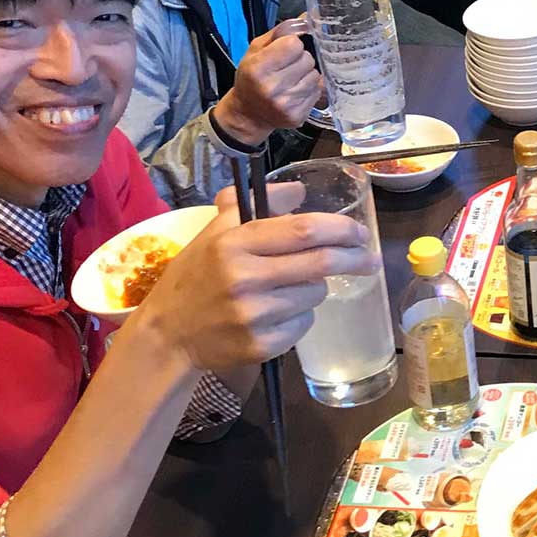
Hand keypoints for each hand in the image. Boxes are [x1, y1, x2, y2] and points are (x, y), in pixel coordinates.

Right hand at [128, 184, 377, 373]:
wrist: (168, 334)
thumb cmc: (196, 276)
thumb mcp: (214, 232)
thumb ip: (256, 204)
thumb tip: (300, 190)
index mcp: (234, 243)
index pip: (303, 229)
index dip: (340, 228)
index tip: (360, 232)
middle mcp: (245, 278)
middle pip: (321, 263)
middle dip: (354, 258)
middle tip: (369, 259)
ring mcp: (254, 315)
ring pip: (315, 294)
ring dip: (314, 288)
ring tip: (288, 288)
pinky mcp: (262, 346)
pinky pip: (304, 324)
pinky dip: (300, 317)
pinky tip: (276, 314)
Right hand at [213, 17, 321, 145]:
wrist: (249, 114)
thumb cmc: (251, 78)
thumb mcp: (256, 51)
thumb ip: (281, 32)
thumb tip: (308, 18)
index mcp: (258, 68)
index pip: (294, 44)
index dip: (291, 45)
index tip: (284, 51)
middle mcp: (272, 88)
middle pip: (307, 59)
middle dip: (300, 60)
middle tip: (287, 68)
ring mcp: (286, 104)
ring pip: (315, 75)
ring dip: (307, 75)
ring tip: (291, 80)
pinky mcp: (298, 115)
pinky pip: (317, 91)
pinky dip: (309, 89)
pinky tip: (295, 92)